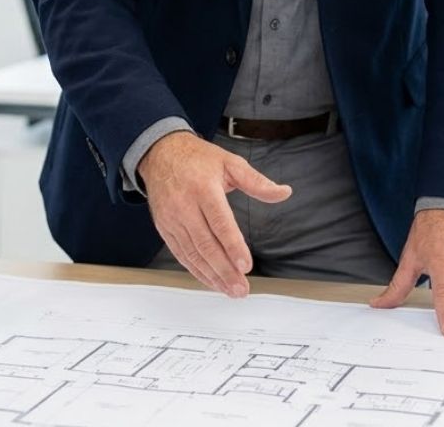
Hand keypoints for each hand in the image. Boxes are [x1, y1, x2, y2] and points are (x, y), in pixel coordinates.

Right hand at [138, 131, 290, 296]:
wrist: (161, 153)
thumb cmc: (196, 158)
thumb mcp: (229, 162)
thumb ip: (256, 181)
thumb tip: (283, 192)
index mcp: (203, 188)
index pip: (220, 222)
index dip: (233, 245)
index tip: (246, 265)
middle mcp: (185, 205)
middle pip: (206, 244)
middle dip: (225, 270)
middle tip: (242, 288)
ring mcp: (173, 218)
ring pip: (193, 253)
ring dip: (212, 275)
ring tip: (230, 290)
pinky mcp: (165, 227)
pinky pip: (180, 254)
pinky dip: (196, 270)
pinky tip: (211, 280)